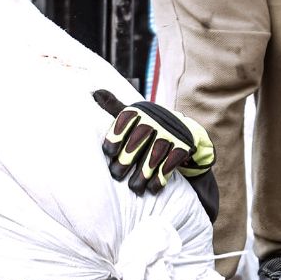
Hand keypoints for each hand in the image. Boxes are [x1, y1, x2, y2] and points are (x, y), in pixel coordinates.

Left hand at [92, 90, 213, 195]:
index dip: (116, 134)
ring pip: (156, 152)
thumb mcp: (134, 116)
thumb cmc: (149, 126)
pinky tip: (153, 187)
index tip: (109, 153)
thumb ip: (114, 107)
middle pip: (140, 136)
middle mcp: (157, 119)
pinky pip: (172, 161)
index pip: (126, 117)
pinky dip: (162, 176)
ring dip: (144, 172)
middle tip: (116, 175)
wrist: (184, 133)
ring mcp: (172, 132)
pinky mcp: (185, 146)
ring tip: (134, 188)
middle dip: (127, 158)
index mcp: (141, 111)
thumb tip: (95, 92)